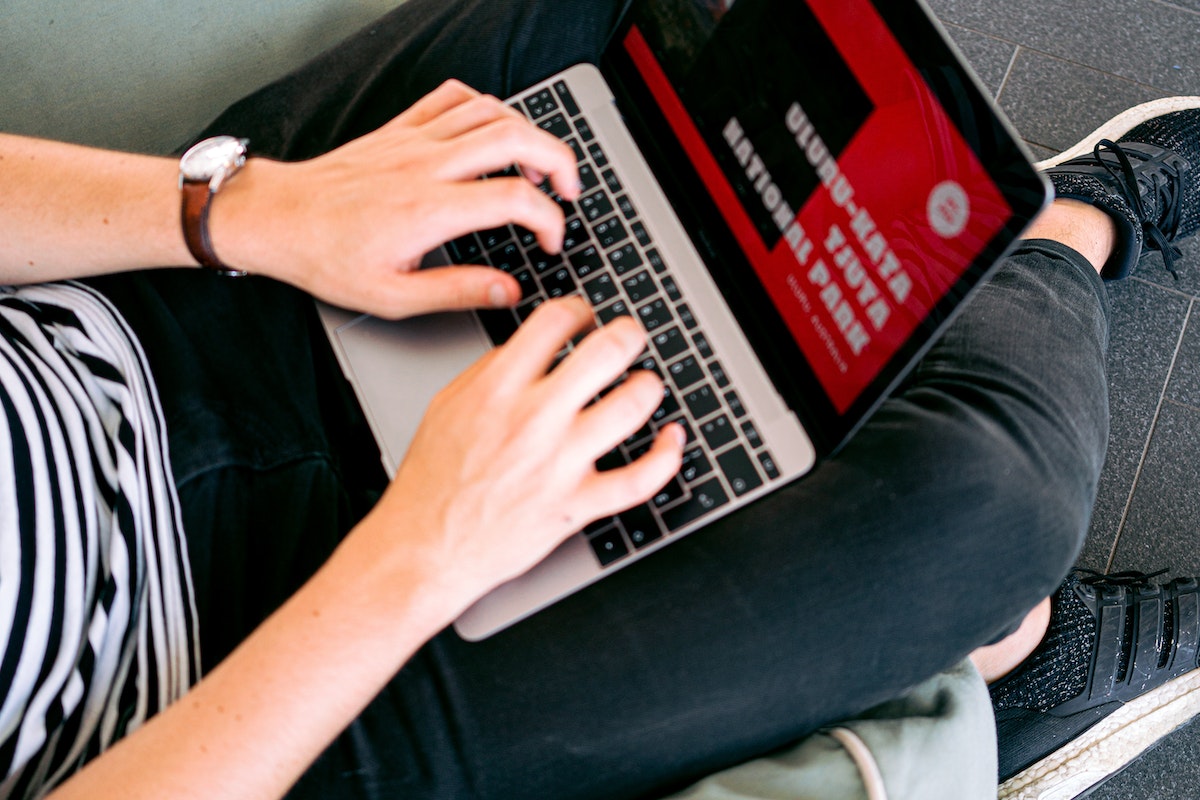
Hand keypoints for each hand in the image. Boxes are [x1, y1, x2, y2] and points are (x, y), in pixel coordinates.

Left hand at [215, 80, 580, 317]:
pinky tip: (492, 131)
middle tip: (570, 190)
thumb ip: (459, 291)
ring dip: (529, 132)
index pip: (516, 199)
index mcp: (431, 210)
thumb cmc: (328, 258)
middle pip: (516, 139)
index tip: (550, 242)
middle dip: (559, 161)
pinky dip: (484, 107)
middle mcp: (428, 166)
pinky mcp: (400, 129)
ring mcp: (414, 141)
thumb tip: (510, 292)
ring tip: (539, 164)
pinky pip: (453, 98)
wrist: (279, 219)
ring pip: (491, 113)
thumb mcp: (394, 296)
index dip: (549, 220)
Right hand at [360, 296, 684, 617]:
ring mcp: (559, 464)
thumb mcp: (447, 405)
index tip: (585, 317)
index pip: (555, 321)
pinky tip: (671, 439)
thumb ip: (491, 370)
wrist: (425, 546)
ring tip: (646, 385)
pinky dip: (666, 456)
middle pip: (605, 353)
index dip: (579, 310)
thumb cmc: (433, 480)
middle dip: (628, 335)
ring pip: (631, 407)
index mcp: (498, 388)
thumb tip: (531, 347)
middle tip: (630, 338)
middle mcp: (533, 420)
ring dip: (648, 388)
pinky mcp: (577, 505)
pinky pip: (640, 479)